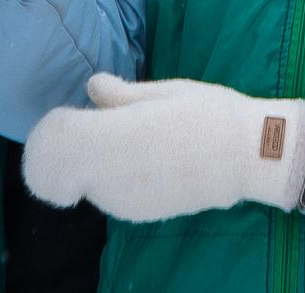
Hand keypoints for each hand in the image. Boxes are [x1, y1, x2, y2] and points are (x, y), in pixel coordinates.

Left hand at [23, 74, 304, 222]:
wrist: (250, 157)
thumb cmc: (210, 113)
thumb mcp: (165, 91)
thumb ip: (120, 94)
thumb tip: (91, 88)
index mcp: (114, 135)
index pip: (55, 141)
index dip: (57, 127)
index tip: (74, 113)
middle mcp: (110, 175)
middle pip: (69, 160)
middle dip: (80, 142)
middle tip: (107, 122)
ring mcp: (122, 201)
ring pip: (89, 178)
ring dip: (99, 160)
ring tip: (138, 140)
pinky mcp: (137, 216)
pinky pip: (110, 194)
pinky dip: (117, 179)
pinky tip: (149, 162)